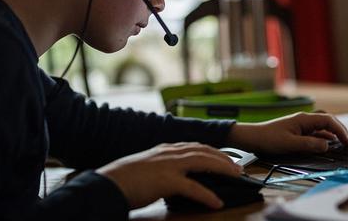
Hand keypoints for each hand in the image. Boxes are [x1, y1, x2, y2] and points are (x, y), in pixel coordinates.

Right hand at [97, 142, 241, 209]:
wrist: (108, 183)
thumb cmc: (124, 178)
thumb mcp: (147, 166)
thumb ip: (162, 167)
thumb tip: (176, 176)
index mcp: (165, 149)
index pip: (195, 145)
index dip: (213, 150)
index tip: (225, 156)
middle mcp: (169, 153)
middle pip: (204, 150)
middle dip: (224, 157)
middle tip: (238, 167)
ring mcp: (169, 165)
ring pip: (203, 162)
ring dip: (222, 168)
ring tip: (236, 176)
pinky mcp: (167, 181)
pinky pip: (193, 188)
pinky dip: (207, 195)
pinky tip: (217, 202)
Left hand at [226, 112, 347, 153]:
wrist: (253, 137)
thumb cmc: (268, 138)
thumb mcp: (290, 144)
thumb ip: (309, 145)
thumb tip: (327, 145)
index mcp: (304, 119)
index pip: (328, 120)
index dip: (340, 130)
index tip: (347, 142)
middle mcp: (304, 120)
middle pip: (328, 121)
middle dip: (340, 130)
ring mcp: (301, 125)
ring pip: (322, 126)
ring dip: (333, 133)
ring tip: (342, 143)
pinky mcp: (297, 131)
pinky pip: (315, 132)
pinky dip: (324, 137)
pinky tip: (327, 144)